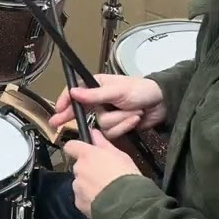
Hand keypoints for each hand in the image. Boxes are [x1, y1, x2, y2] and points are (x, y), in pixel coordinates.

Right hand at [48, 73, 165, 138]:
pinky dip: (124, 126)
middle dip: (72, 117)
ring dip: (118, 120)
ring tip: (132, 112)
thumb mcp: (117, 91)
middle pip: (80, 111)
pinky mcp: (116, 126)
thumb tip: (73, 92)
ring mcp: (107, 114)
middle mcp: (99, 100)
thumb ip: (94, 94)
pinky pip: (111, 133)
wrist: (162, 104)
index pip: (75, 92)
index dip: (65, 101)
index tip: (58, 111)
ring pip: (100, 125)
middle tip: (56, 124)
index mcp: (97, 85)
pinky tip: (135, 119)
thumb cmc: (141, 90)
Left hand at [63, 129, 141, 217]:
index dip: (76, 148)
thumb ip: (103, 144)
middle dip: (88, 170)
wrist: (127, 203)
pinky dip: (89, 199)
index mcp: (87, 155)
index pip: (71, 146)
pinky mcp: (79, 203)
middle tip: (104, 175)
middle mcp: (78, 169)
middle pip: (78, 166)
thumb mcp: (120, 155)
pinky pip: (82, 198)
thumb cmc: (126, 175)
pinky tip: (103, 201)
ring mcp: (77, 187)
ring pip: (80, 183)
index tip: (85, 151)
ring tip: (105, 191)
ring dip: (88, 185)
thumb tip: (94, 132)